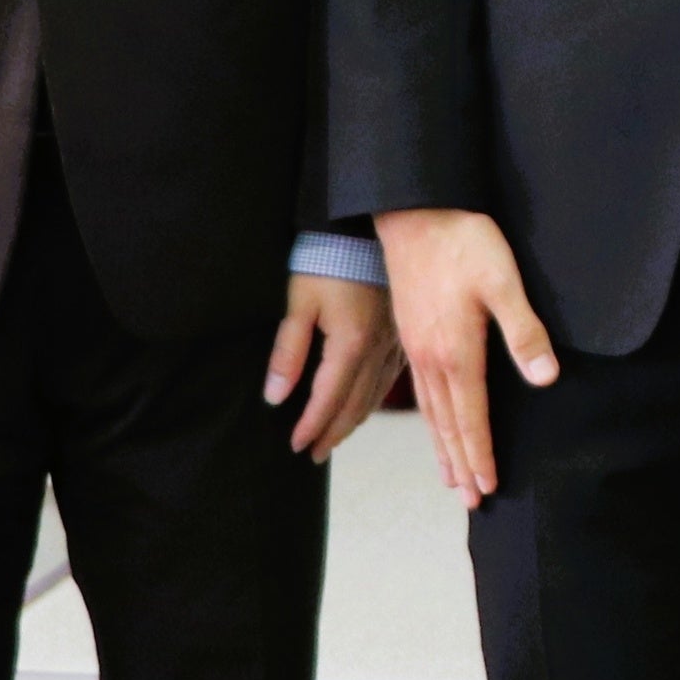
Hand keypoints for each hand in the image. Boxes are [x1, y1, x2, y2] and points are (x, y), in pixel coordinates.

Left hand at [266, 274, 403, 462]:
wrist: (370, 225)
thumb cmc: (329, 258)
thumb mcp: (299, 301)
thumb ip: (288, 351)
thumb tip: (276, 397)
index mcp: (352, 343)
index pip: (329, 399)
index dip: (311, 426)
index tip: (296, 446)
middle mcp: (379, 349)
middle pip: (355, 404)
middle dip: (333, 432)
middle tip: (314, 453)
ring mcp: (396, 341)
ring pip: (376, 394)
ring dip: (354, 420)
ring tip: (335, 436)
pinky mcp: (403, 331)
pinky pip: (391, 377)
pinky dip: (375, 398)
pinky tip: (368, 404)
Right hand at [379, 208, 557, 509]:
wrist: (414, 211)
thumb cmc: (463, 242)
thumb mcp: (503, 282)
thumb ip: (524, 332)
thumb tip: (545, 378)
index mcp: (456, 351)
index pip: (471, 417)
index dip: (481, 454)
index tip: (488, 488)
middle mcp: (431, 358)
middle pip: (448, 424)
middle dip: (461, 464)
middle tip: (470, 502)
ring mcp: (417, 347)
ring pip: (431, 412)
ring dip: (443, 448)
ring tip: (450, 480)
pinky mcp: (411, 334)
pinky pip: (420, 392)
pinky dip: (430, 419)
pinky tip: (433, 424)